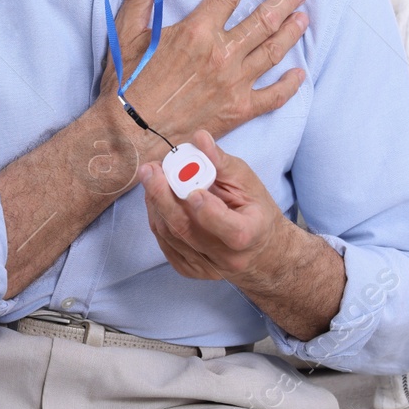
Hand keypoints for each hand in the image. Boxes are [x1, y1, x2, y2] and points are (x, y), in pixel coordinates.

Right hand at [98, 0, 307, 153]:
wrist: (130, 134)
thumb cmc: (126, 85)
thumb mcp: (126, 35)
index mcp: (195, 32)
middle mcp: (221, 54)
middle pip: (262, 20)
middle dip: (283, 1)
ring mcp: (234, 83)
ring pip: (272, 51)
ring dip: (291, 32)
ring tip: (304, 18)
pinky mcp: (239, 109)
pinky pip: (273, 96)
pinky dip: (289, 85)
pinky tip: (299, 73)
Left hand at [135, 130, 346, 339]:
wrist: (258, 249)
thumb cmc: (253, 209)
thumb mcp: (246, 181)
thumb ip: (220, 161)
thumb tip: (200, 137)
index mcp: (250, 234)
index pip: (229, 229)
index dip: (208, 211)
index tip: (192, 190)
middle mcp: (228, 257)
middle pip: (188, 231)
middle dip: (163, 196)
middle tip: (150, 170)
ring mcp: (207, 267)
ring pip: (171, 235)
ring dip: (155, 203)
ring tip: (152, 178)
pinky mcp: (190, 270)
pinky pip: (165, 244)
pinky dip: (157, 218)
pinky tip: (157, 199)